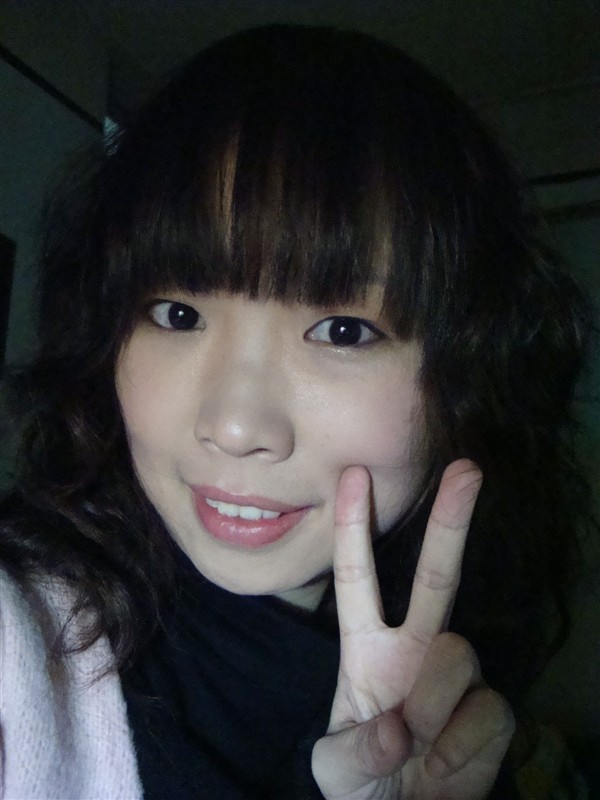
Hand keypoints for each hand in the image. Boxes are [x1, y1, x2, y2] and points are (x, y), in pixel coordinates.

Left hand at [312, 460, 514, 798]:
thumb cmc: (362, 783)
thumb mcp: (333, 769)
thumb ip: (354, 750)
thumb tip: (400, 728)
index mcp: (366, 648)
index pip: (358, 578)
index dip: (353, 527)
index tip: (352, 476)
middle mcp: (416, 647)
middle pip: (437, 575)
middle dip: (450, 521)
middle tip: (467, 469)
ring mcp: (456, 676)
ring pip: (458, 654)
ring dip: (434, 706)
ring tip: (418, 748)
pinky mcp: (491, 711)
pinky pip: (486, 712)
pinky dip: (462, 749)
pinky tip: (444, 766)